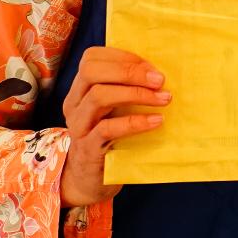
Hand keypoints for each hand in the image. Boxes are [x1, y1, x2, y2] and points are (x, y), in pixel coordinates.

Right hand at [59, 46, 169, 207]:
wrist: (90, 180)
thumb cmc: (109, 139)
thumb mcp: (114, 110)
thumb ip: (126, 90)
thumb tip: (159, 73)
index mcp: (80, 89)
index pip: (92, 58)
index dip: (123, 57)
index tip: (151, 67)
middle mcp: (74, 103)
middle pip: (92, 71)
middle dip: (129, 71)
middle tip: (159, 80)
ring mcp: (78, 125)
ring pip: (99, 96)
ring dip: (136, 94)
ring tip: (163, 99)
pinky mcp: (88, 148)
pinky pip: (109, 128)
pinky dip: (135, 122)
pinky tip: (156, 121)